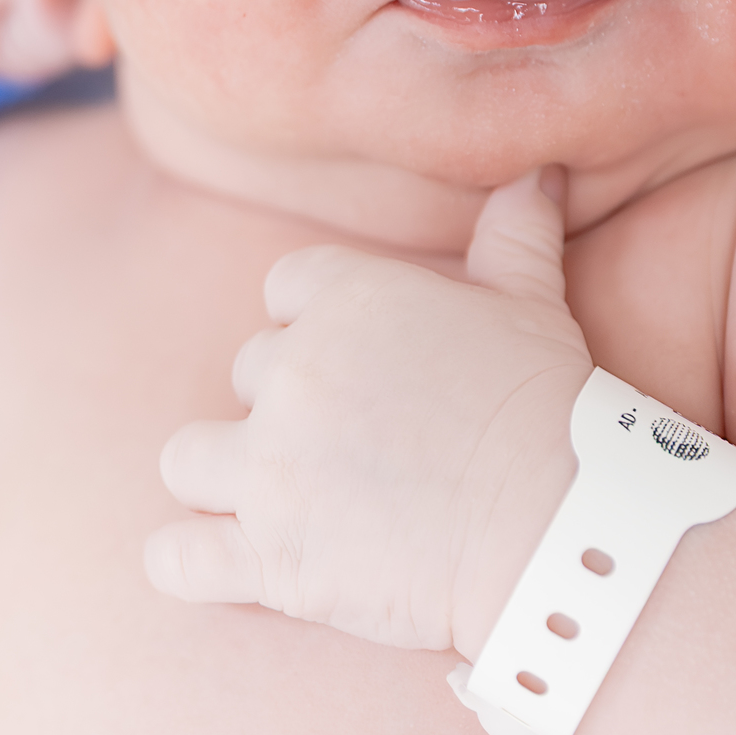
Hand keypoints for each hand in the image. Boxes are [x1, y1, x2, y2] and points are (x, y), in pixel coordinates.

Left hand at [146, 168, 591, 658]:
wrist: (558, 526)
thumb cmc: (548, 406)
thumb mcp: (533, 301)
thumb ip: (515, 231)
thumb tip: (536, 171)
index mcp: (345, 298)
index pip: (284, 288)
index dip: (314, 322)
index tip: (360, 362)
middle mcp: (292, 375)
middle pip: (250, 375)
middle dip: (288, 407)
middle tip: (353, 443)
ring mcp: (270, 470)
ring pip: (189, 457)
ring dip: (223, 475)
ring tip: (276, 498)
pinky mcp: (267, 557)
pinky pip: (176, 558)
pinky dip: (188, 563)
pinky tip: (220, 563)